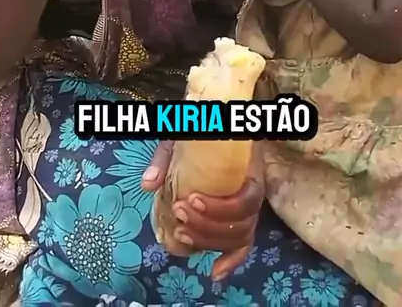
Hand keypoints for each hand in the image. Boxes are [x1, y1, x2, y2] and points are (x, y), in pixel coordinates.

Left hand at [142, 140, 262, 279]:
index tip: (192, 198)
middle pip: (242, 223)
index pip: (248, 198)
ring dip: (209, 239)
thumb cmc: (202, 133)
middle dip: (207, 224)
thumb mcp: (183, 136)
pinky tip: (214, 272)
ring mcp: (248, 208)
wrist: (215, 129)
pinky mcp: (239, 219)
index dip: (221, 207)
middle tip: (178, 211)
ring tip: (180, 232)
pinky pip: (243, 244)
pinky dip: (231, 260)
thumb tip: (148, 185)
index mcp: (248, 169)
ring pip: (239, 236)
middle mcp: (253, 192)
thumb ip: (166, 157)